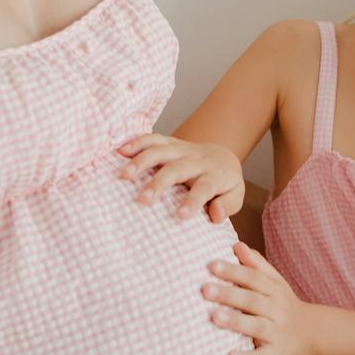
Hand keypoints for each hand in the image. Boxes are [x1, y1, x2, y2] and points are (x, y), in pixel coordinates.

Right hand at [117, 135, 244, 221]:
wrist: (222, 156)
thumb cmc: (224, 184)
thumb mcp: (235, 196)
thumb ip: (227, 205)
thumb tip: (215, 215)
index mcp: (215, 175)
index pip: (205, 187)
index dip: (193, 201)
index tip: (180, 216)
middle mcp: (197, 159)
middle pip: (177, 168)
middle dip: (159, 183)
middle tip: (143, 200)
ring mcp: (182, 149)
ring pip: (161, 150)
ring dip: (141, 161)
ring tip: (124, 175)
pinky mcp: (170, 143)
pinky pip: (153, 138)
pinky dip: (136, 142)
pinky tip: (120, 152)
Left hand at [204, 242, 311, 354]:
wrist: (308, 333)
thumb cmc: (281, 304)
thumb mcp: (274, 282)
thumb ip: (256, 265)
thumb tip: (237, 245)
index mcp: (274, 290)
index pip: (253, 278)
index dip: (233, 271)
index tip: (211, 265)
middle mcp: (277, 309)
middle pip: (252, 301)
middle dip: (229, 295)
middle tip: (205, 289)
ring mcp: (277, 332)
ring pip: (256, 327)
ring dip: (236, 322)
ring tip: (215, 317)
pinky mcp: (276, 354)